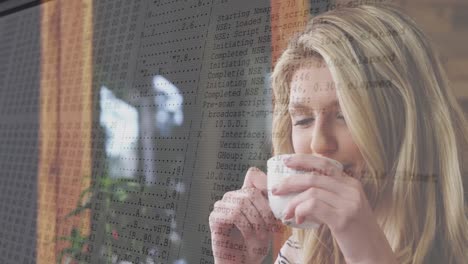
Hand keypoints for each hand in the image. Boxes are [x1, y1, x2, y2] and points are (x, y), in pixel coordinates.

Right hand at [209, 167, 282, 263]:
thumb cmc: (255, 244)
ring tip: (261, 236)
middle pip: (251, 192)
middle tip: (272, 229)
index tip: (275, 198)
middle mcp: (233, 196)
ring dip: (256, 222)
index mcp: (246, 194)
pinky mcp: (215, 217)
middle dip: (265, 212)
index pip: (253, 175)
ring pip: (243, 203)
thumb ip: (271, 206)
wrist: (242, 263)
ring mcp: (221, 205)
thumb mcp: (269, 223)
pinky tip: (249, 236)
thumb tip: (282, 193)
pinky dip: (246, 227)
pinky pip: (233, 214)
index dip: (264, 181)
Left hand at [272, 154, 396, 263]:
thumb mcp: (343, 208)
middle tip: (275, 190)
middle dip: (290, 181)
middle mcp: (352, 189)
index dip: (303, 160)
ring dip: (294, 203)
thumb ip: (327, 196)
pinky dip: (301, 211)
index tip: (286, 161)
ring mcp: (349, 203)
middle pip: (314, 176)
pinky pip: (313, 206)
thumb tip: (297, 193)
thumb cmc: (353, 232)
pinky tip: (298, 220)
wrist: (372, 254)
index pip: (324, 164)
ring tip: (287, 213)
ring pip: (311, 192)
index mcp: (351, 183)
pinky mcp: (343, 218)